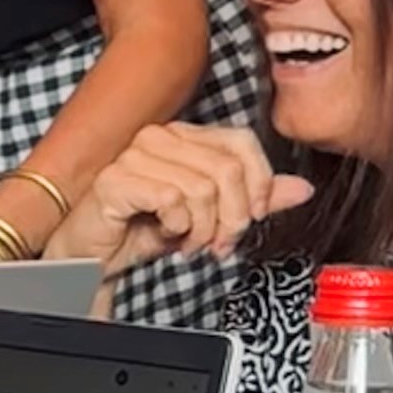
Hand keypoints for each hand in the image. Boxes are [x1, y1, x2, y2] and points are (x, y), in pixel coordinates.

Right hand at [59, 121, 310, 273]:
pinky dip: (177, 228)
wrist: (91, 256)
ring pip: (203, 188)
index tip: (253, 217)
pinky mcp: (117, 179)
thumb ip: (252, 200)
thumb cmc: (140, 231)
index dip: (259, 183)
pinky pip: (172, 200)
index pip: (242, 142)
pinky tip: (166, 236)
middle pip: (228, 169)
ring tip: (189, 243)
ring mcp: (135, 155)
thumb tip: (301, 189)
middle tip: (219, 243)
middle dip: (232, 217)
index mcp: (184, 136)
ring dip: (203, 229)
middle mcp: (160, 137)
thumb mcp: (208, 217)